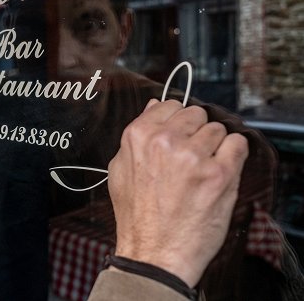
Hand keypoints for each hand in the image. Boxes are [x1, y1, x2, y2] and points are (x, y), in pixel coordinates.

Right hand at [108, 99, 247, 286]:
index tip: (179, 137)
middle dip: (196, 132)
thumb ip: (136, 136)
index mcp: (138, 136)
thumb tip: (153, 106)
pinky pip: (238, 144)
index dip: (176, 122)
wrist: (154, 253)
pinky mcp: (219, 174)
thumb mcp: (120, 170)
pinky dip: (234, 154)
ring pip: (218, 129)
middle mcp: (166, 141)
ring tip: (202, 171)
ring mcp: (194, 156)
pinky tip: (220, 172)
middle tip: (190, 158)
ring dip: (214, 147)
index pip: (170, 105)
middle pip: (196, 114)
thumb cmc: (136, 216)